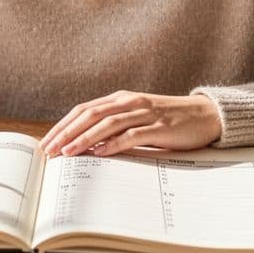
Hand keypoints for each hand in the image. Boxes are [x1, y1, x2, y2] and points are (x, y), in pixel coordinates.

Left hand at [39, 91, 221, 157]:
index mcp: (121, 99)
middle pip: (90, 115)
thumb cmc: (169, 121)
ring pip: (107, 123)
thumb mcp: (138, 119)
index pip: (84, 110)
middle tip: (49, 150)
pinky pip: (132, 134)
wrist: (206, 115)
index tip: (47, 142)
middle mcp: (130, 102)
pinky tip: (100, 153)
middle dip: (66, 133)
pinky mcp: (159, 127)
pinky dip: (114, 143)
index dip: (63, 125)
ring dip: (84, 138)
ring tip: (67, 152)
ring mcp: (145, 113)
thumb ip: (116, 128)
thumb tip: (86, 148)